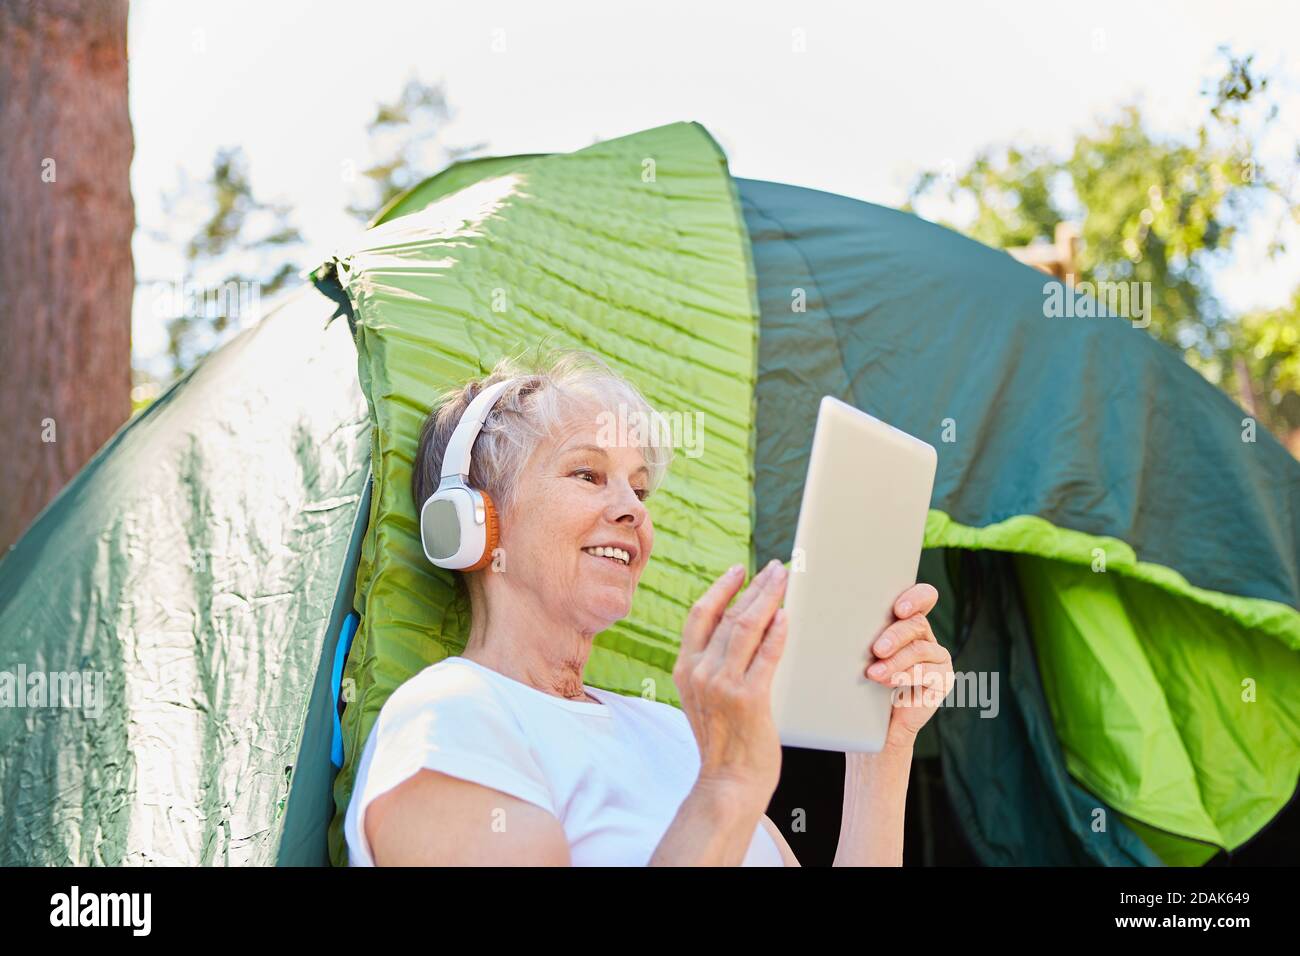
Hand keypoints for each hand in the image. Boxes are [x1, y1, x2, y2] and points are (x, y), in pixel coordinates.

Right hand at [674, 559, 789, 802]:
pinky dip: (777, 632)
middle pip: (729, 615)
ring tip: (783, 581)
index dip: (721, 588)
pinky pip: (766, 655)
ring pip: (747, 627)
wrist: (728, 781)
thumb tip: (737, 626)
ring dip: (768, 598)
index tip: (738, 570)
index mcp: (685, 668)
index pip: (700, 615)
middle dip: (755, 587)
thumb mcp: (703, 696)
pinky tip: (785, 616)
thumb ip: (712, 664)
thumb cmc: (724, 740)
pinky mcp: (748, 698)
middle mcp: (700, 672)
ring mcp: (723, 685)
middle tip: (775, 568)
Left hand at [863, 583, 952, 752]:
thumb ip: (849, 628)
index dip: (915, 597)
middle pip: (918, 622)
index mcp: (905, 622)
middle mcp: (924, 636)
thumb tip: (809, 608)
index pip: (923, 597)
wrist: (870, 726)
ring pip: (920, 648)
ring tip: (873, 673)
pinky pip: (927, 672)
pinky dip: (905, 675)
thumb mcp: (853, 653)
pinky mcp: (941, 679)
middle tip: (876, 649)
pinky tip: (887, 682)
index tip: (898, 607)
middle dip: (895, 633)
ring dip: (896, 660)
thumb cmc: (856, 683)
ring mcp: (936, 657)